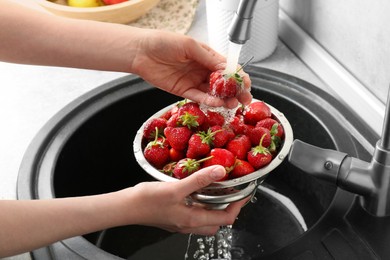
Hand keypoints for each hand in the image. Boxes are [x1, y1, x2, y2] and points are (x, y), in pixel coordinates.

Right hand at [125, 165, 247, 234]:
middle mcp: (188, 225)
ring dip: (214, 208)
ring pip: (205, 220)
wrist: (126, 207)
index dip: (239, 206)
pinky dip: (201, 205)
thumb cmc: (147, 200)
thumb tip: (220, 171)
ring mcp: (180, 223)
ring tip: (217, 191)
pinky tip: (196, 192)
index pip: (225, 219)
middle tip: (233, 194)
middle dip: (229, 210)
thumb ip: (199, 180)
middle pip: (217, 223)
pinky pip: (194, 215)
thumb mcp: (176, 188)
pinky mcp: (173, 218)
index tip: (245, 193)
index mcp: (192, 220)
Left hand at [131, 30, 251, 108]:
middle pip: (223, 83)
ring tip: (234, 104)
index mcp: (206, 56)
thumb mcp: (189, 45)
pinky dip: (209, 101)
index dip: (238, 76)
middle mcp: (202, 69)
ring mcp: (194, 81)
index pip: (227, 68)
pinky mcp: (184, 91)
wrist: (141, 52)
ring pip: (213, 93)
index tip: (247, 83)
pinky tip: (218, 103)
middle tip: (245, 99)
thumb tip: (226, 69)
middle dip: (236, 91)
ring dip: (225, 99)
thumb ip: (208, 58)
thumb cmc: (163, 42)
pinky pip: (199, 98)